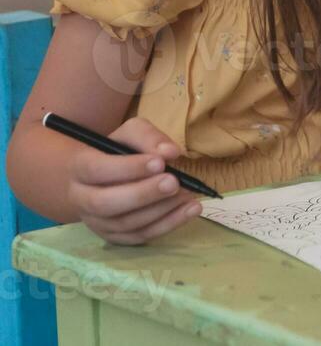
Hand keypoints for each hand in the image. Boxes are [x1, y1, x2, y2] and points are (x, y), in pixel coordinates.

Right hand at [67, 117, 201, 244]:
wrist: (98, 179)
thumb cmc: (117, 151)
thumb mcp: (130, 133)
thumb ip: (148, 137)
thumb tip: (170, 153)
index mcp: (80, 168)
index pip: (97, 170)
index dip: (128, 168)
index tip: (160, 163)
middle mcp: (81, 199)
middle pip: (105, 204)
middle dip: (143, 194)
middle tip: (174, 183)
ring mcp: (96, 222)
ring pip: (124, 224)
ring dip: (160, 211)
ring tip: (189, 194)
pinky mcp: (114, 236)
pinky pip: (139, 236)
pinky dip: (167, 225)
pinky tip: (191, 210)